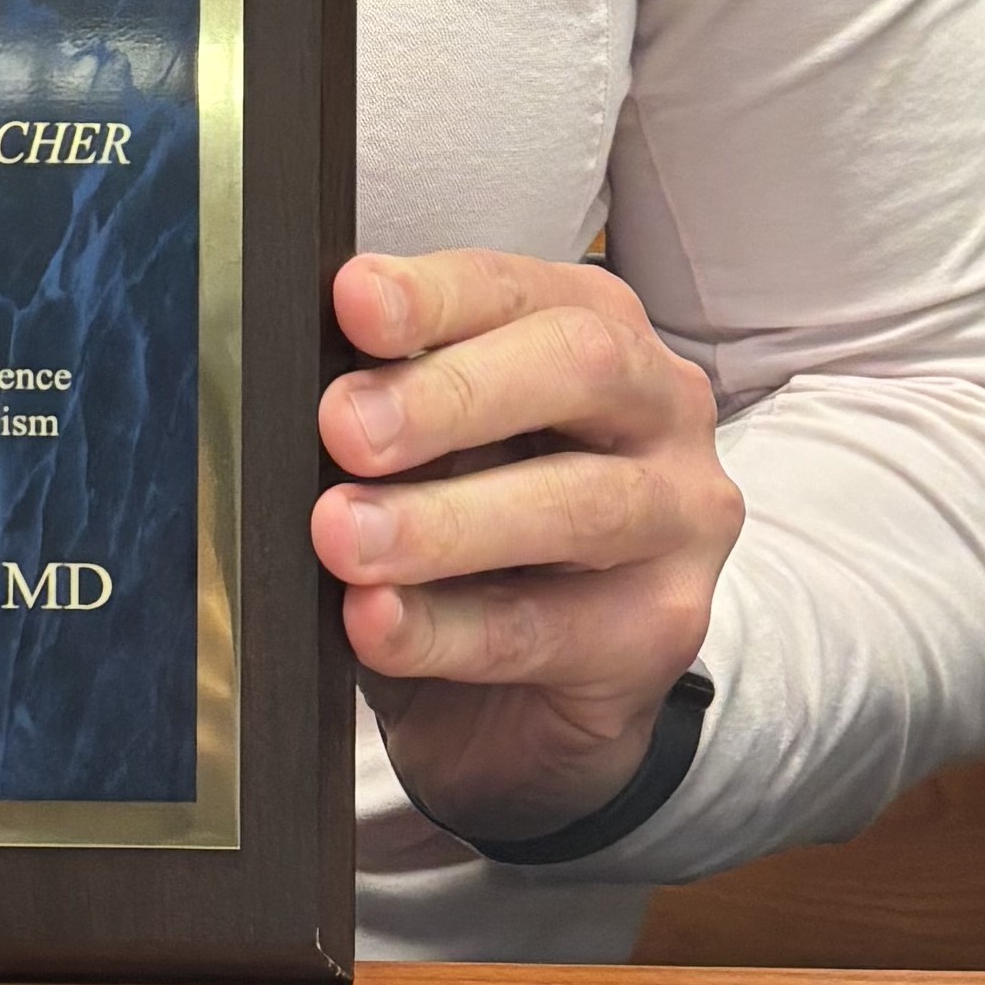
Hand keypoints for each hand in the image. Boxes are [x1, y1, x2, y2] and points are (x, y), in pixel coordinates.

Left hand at [310, 249, 741, 847]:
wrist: (523, 696)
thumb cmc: (472, 530)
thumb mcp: (431, 447)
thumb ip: (388, 401)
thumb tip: (303, 378)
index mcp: (594, 325)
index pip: (512, 288)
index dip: (431, 294)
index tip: (353, 303)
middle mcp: (658, 404)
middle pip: (576, 368)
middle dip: (449, 394)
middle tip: (345, 428)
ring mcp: (680, 518)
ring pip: (576, 506)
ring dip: (445, 522)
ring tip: (344, 536)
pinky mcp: (665, 630)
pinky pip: (549, 628)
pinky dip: (448, 628)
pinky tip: (378, 622)